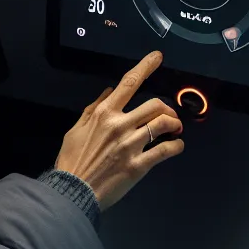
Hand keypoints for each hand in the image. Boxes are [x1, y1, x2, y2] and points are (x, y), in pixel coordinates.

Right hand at [53, 51, 185, 209]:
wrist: (72, 191)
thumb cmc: (72, 161)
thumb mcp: (75, 130)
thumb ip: (92, 109)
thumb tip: (108, 92)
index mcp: (103, 113)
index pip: (128, 83)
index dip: (145, 66)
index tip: (157, 57)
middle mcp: (119, 125)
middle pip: (155, 105)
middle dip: (168, 108)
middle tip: (170, 116)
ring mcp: (130, 145)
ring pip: (163, 124)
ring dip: (174, 124)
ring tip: (175, 130)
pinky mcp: (138, 165)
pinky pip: (165, 150)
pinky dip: (176, 146)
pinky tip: (176, 146)